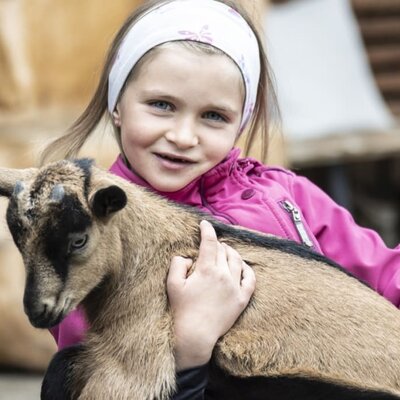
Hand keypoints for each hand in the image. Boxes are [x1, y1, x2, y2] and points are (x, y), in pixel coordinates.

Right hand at [167, 220, 255, 370]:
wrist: (196, 335)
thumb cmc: (182, 310)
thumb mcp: (172, 285)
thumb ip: (178, 264)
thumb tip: (187, 257)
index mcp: (206, 269)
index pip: (209, 242)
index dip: (207, 230)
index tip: (204, 223)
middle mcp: (224, 275)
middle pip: (222, 250)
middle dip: (216, 243)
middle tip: (210, 242)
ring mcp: (235, 287)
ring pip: (237, 260)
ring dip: (230, 252)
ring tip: (225, 250)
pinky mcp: (242, 299)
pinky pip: (250, 279)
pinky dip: (247, 269)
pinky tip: (242, 266)